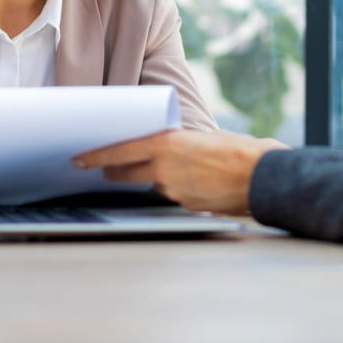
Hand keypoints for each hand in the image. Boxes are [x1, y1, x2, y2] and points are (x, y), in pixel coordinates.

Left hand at [73, 130, 288, 214]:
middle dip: (115, 173)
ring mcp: (174, 191)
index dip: (96, 157)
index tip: (79, 158)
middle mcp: (164, 169)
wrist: (263, 178)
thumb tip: (174, 148)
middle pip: (127, 174)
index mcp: (166, 145)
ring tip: (182, 171)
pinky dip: (182, 189)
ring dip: (159, 180)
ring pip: (155, 184)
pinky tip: (200, 184)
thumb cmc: (241, 151)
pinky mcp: (187, 206)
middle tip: (106, 172)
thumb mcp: (206, 136)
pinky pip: (176, 195)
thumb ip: (182, 143)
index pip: (119, 152)